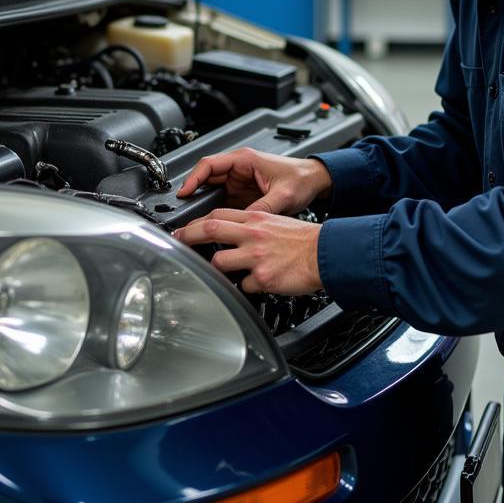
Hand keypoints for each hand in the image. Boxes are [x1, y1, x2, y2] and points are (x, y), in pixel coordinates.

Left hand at [174, 209, 322, 294]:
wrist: (326, 252)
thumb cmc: (304, 239)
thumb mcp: (276, 221)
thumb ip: (253, 226)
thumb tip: (233, 234)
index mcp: (257, 218)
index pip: (219, 214)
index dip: (197, 221)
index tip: (185, 228)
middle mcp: (253, 234)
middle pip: (210, 230)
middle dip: (187, 236)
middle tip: (177, 241)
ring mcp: (256, 256)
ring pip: (220, 261)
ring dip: (216, 268)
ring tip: (218, 273)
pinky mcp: (263, 277)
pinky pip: (243, 286)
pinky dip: (245, 287)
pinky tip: (254, 285)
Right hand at [176, 147, 331, 214]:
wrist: (315, 181)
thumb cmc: (302, 178)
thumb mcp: (283, 195)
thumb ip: (263, 208)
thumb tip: (245, 221)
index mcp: (245, 159)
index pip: (209, 164)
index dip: (193, 178)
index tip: (184, 193)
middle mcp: (239, 168)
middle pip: (206, 178)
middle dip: (194, 193)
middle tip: (184, 211)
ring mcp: (239, 180)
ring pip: (212, 190)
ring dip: (203, 203)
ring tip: (194, 219)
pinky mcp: (243, 193)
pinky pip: (223, 200)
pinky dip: (215, 210)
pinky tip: (211, 222)